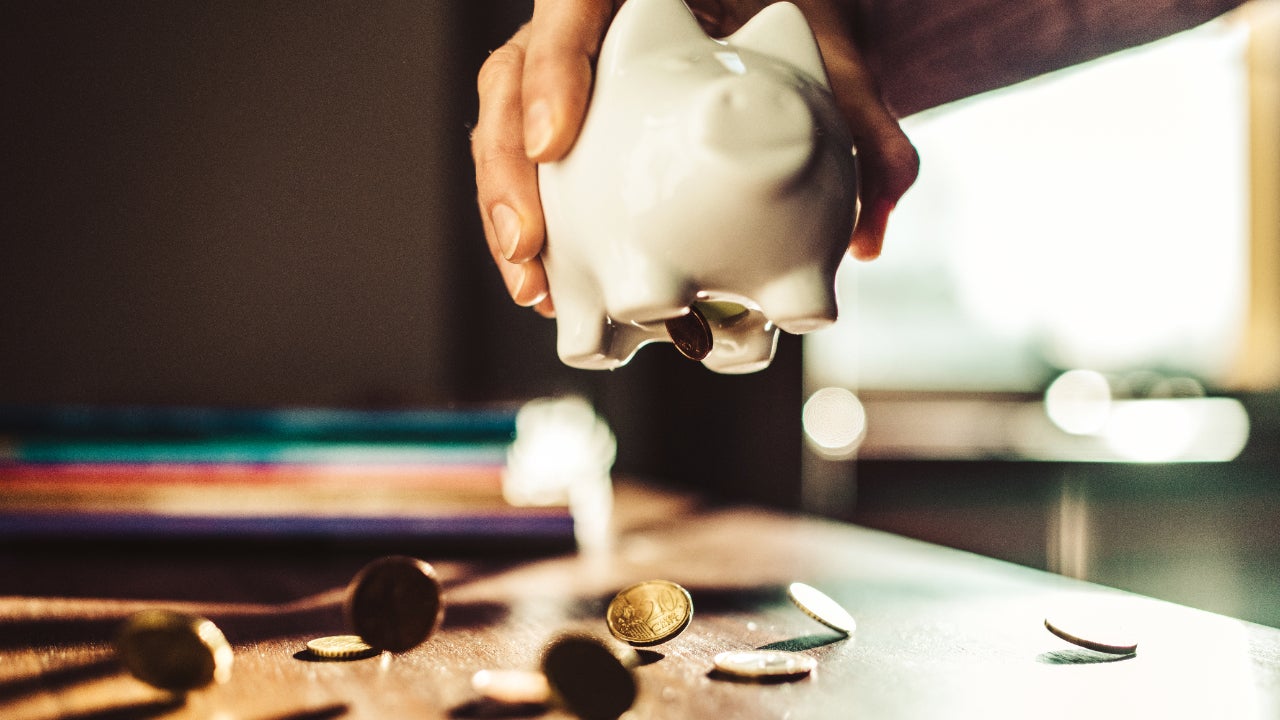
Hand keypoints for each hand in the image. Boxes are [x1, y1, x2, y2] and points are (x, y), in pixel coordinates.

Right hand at [471, 0, 918, 315]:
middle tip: (529, 245)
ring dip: (507, 211)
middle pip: (512, 76)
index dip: (550, 72)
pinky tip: (549, 291)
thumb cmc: (801, 27)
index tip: (553, 145)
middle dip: (506, 168)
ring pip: (506, 127)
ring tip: (532, 288)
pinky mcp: (568, 122)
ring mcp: (569, 74)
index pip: (571, 6)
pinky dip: (536, 229)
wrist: (786, 21)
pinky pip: (533, 169)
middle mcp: (590, 25)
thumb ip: (866, 127)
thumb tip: (869, 238)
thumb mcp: (837, 61)